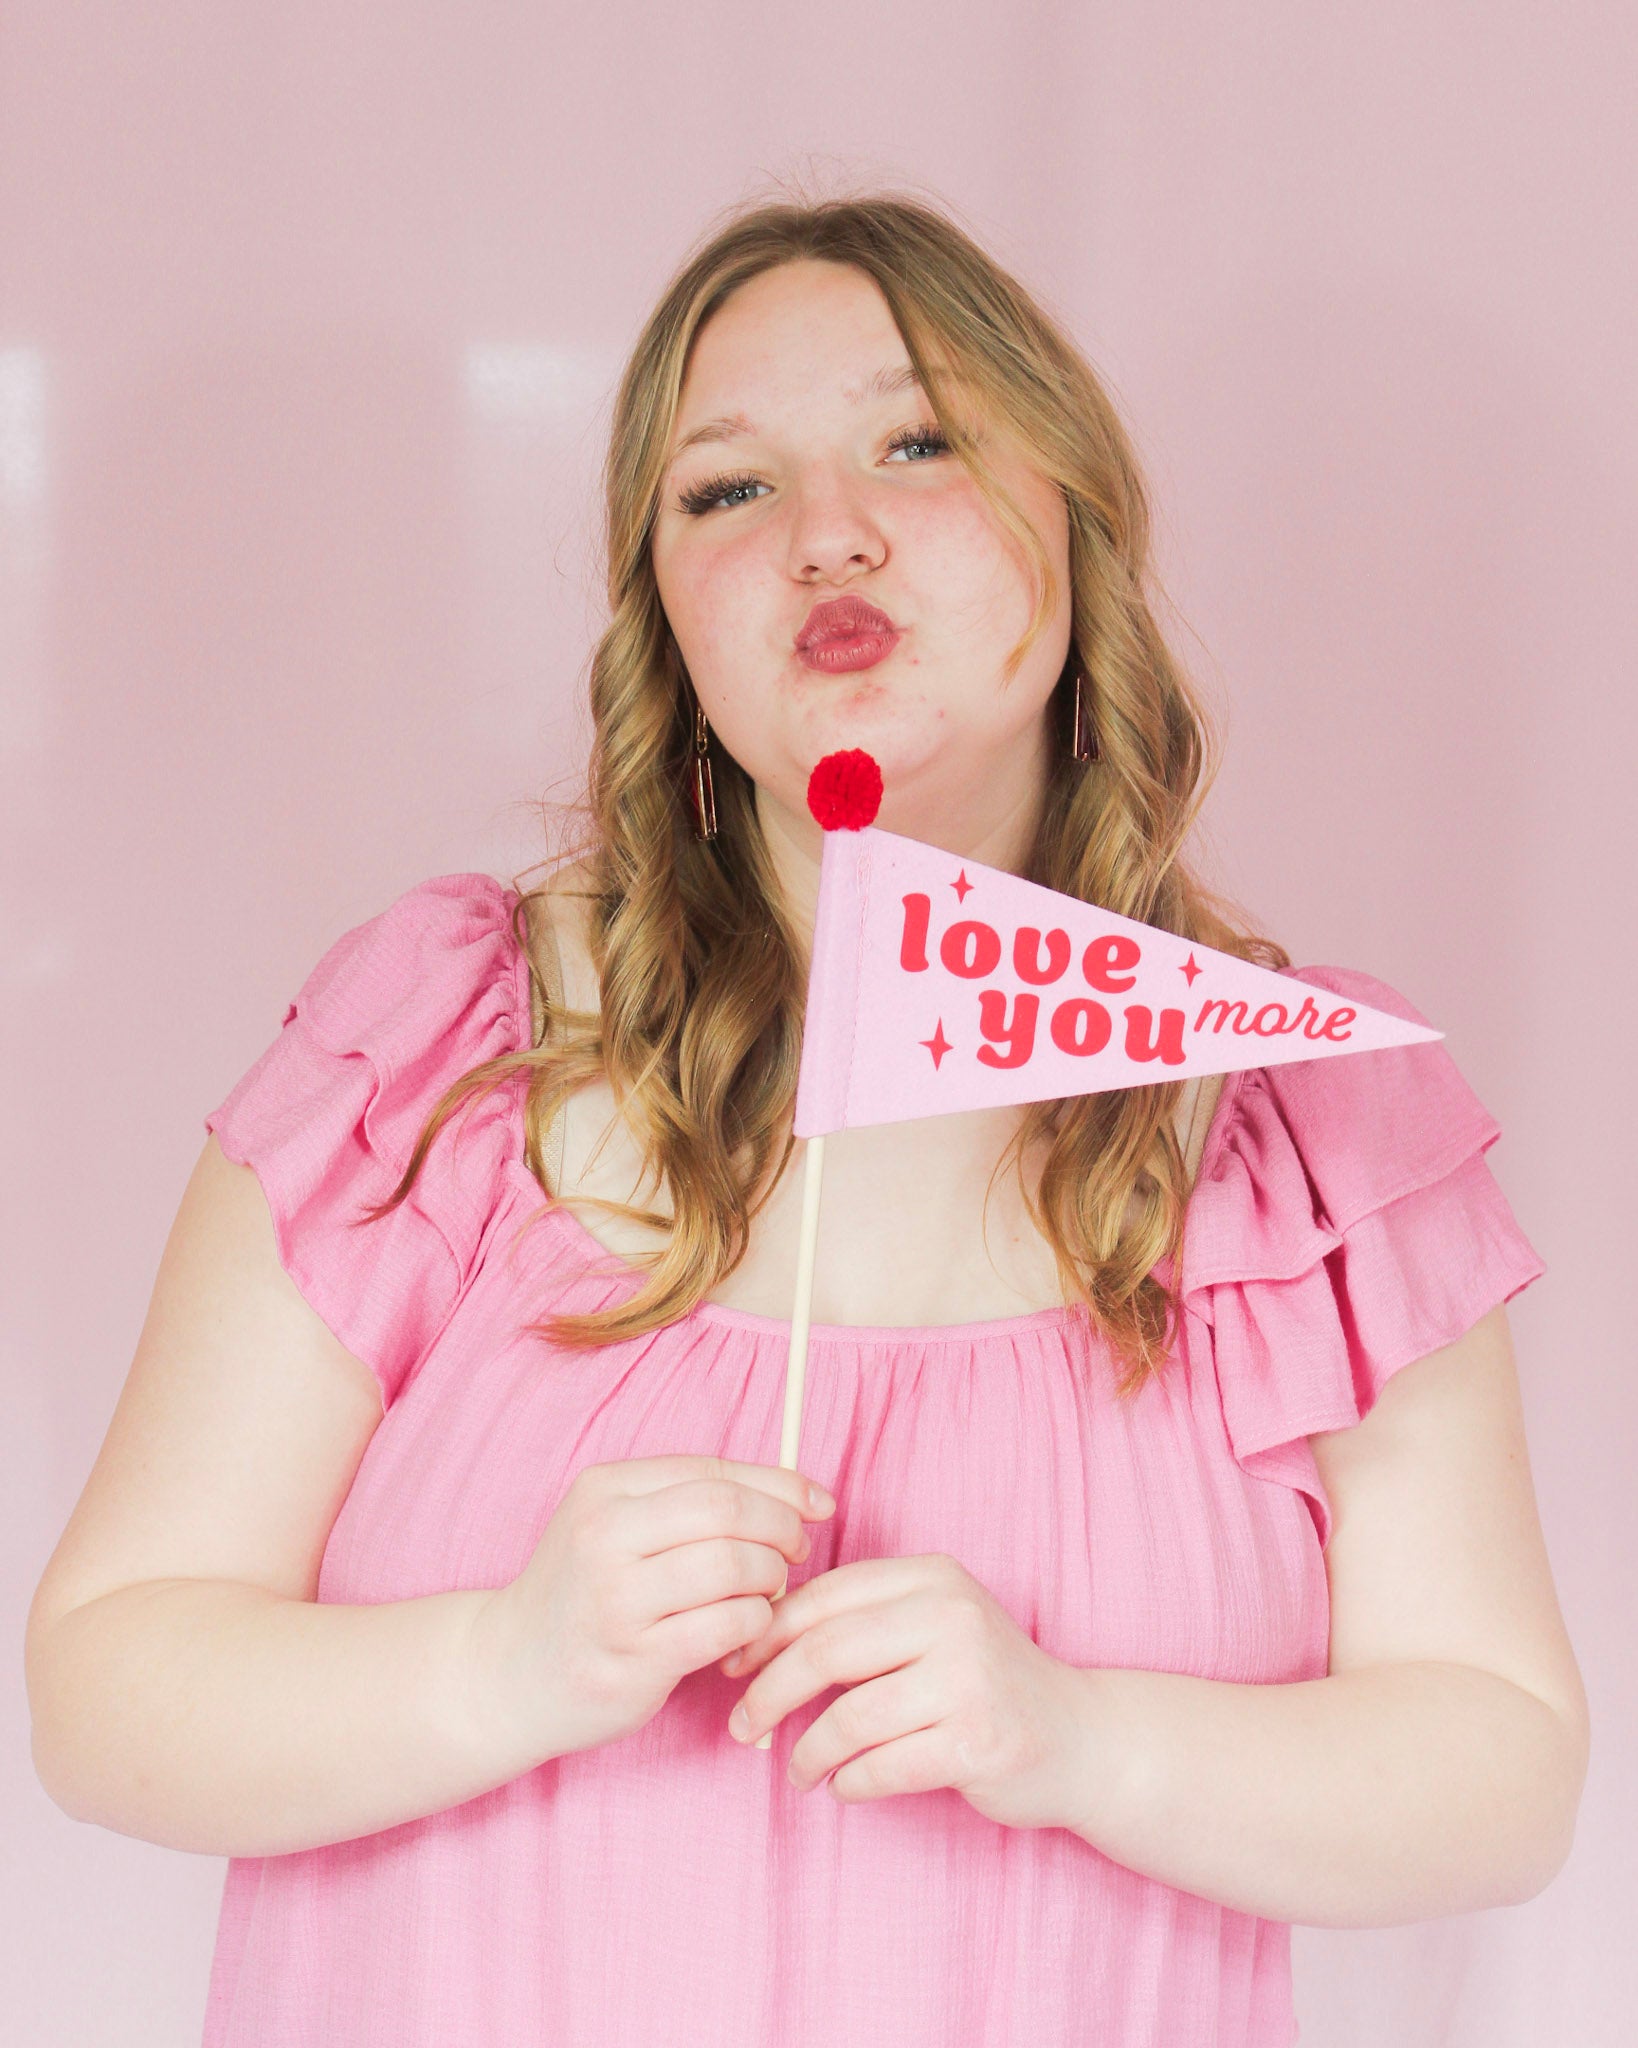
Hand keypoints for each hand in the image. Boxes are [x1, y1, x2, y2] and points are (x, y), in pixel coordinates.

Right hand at [465, 1455, 834, 1765]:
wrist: (507, 1672)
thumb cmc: (584, 1592)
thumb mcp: (614, 1525)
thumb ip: (688, 1503)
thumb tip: (799, 1493)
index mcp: (604, 1490)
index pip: (713, 1472)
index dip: (779, 1485)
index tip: (817, 1503)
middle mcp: (603, 1536)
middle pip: (726, 1511)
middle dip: (781, 1527)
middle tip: (796, 1550)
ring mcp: (614, 1600)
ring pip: (731, 1566)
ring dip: (770, 1578)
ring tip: (767, 1591)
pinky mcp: (631, 1660)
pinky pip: (724, 1627)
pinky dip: (753, 1623)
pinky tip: (746, 1628)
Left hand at [719, 1552, 1097, 1831]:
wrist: (1080, 1737)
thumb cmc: (984, 1682)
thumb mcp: (933, 1625)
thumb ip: (865, 1621)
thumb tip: (755, 1640)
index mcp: (931, 1577)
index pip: (824, 1596)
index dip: (766, 1635)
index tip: (734, 1669)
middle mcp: (951, 1616)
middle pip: (826, 1650)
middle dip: (768, 1692)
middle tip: (742, 1728)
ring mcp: (969, 1679)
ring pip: (850, 1716)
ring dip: (808, 1752)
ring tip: (799, 1771)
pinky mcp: (978, 1742)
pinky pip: (883, 1766)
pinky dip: (850, 1782)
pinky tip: (845, 1786)